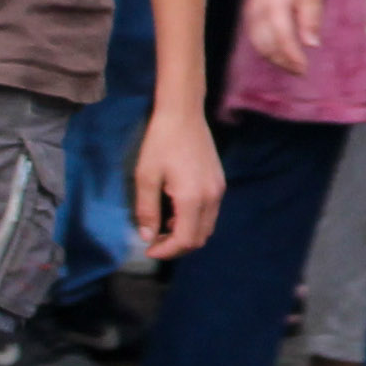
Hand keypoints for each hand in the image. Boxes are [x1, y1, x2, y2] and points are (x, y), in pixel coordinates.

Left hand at [132, 102, 223, 267]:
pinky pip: (210, 213)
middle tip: (155, 242)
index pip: (185, 240)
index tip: (148, 249)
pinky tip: (176, 212)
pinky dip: (194, 221)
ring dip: (186, 235)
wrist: (184, 114)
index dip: (166, 251)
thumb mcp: (146, 176)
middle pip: (199, 238)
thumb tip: (146, 236)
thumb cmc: (161, 142)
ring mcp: (219, 190)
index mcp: (192, 198)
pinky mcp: (219, 183)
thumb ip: (146, 210)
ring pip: (207, 227)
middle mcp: (211, 198)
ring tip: (163, 228)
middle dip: (177, 247)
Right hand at [243, 0, 325, 78]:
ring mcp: (250, 14)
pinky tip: (283, 54)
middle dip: (284, 62)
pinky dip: (268, 51)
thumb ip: (311, 18)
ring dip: (275, 59)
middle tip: (302, 71)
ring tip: (294, 66)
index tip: (305, 69)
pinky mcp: (249, 16)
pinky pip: (256, 40)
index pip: (282, 38)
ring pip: (259, 46)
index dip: (292, 57)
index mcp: (275, 5)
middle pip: (267, 47)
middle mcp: (258, 12)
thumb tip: (312, 45)